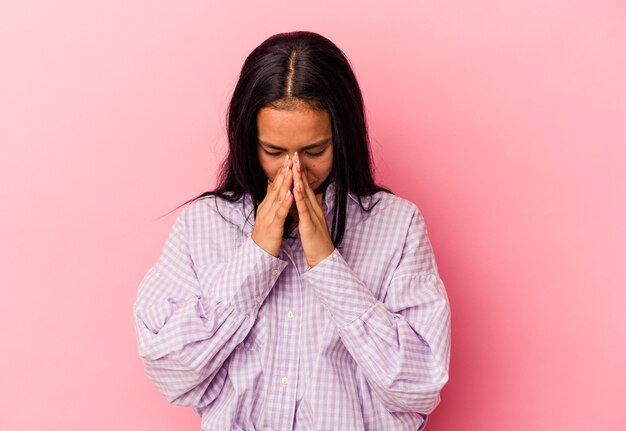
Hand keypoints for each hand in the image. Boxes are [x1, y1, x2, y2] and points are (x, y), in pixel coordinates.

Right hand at [251, 154, 292, 256]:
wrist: (258, 254)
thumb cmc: (266, 236)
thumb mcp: (269, 216)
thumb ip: (272, 203)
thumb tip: (274, 190)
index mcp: (267, 205)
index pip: (274, 185)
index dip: (281, 171)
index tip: (287, 159)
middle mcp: (266, 207)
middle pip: (276, 186)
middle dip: (283, 171)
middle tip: (289, 157)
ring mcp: (269, 216)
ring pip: (278, 196)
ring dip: (284, 182)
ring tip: (290, 170)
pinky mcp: (273, 225)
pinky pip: (280, 212)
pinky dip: (285, 202)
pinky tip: (290, 193)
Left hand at [291, 152, 334, 267]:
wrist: (323, 256)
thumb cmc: (317, 240)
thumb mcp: (313, 219)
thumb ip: (312, 206)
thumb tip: (314, 194)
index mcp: (313, 207)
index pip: (305, 186)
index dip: (300, 172)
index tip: (295, 159)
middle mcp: (314, 208)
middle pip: (306, 186)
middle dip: (300, 170)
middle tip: (295, 154)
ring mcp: (313, 215)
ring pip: (305, 194)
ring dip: (300, 179)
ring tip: (295, 165)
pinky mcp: (309, 224)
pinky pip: (304, 209)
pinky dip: (299, 197)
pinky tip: (295, 187)